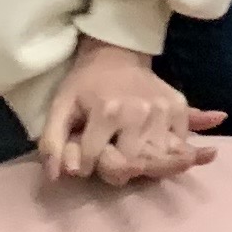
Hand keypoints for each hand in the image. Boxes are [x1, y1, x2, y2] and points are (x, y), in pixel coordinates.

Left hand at [39, 38, 223, 186]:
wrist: (116, 54)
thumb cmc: (85, 85)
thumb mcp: (60, 108)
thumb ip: (52, 144)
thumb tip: (56, 177)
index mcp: (107, 112)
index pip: (93, 161)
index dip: (84, 165)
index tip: (83, 157)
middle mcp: (139, 112)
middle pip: (128, 165)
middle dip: (114, 168)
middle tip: (108, 156)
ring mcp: (163, 110)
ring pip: (155, 161)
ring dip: (141, 164)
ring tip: (128, 152)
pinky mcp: (179, 108)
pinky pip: (178, 145)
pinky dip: (166, 153)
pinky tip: (151, 145)